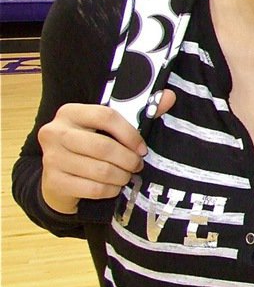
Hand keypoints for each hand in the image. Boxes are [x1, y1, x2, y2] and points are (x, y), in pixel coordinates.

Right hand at [37, 91, 175, 213]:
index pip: (106, 116)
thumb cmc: (90, 148)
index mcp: (70, 112)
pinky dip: (110, 190)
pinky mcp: (53, 182)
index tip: (142, 148)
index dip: (130, 134)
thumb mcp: (110, 128)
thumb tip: (169, 97)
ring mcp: (51, 158)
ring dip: (121, 176)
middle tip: (137, 165)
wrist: (60, 178)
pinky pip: (94, 188)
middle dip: (128, 160)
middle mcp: (55, 132)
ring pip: (100, 170)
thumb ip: (139, 113)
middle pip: (103, 146)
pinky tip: (113, 187)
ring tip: (126, 176)